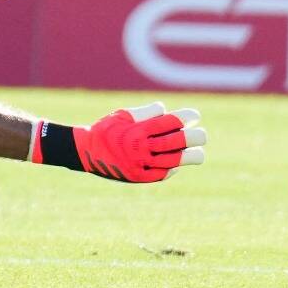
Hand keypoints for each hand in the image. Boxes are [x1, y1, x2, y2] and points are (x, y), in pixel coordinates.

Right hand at [71, 102, 206, 181]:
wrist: (86, 152)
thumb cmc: (106, 129)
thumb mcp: (122, 114)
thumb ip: (145, 112)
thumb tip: (167, 111)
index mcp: (137, 130)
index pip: (169, 122)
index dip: (186, 117)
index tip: (195, 115)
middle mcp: (141, 148)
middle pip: (177, 142)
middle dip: (194, 137)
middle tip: (202, 135)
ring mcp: (141, 164)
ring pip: (175, 161)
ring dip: (190, 156)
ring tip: (199, 152)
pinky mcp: (140, 177)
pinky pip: (163, 174)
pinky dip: (173, 168)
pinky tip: (177, 163)